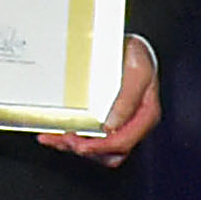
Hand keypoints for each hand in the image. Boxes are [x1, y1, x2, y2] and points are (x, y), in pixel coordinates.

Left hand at [44, 37, 162, 162]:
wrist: (130, 47)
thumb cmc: (137, 57)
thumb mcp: (137, 71)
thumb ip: (127, 99)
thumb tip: (112, 126)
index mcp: (145, 116)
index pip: (123, 142)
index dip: (99, 147)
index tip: (80, 144)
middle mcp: (133, 124)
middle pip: (110, 153)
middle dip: (86, 149)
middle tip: (66, 139)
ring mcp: (119, 124)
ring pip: (97, 150)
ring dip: (74, 147)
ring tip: (54, 138)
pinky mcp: (105, 120)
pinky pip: (90, 138)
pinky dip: (70, 139)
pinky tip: (55, 134)